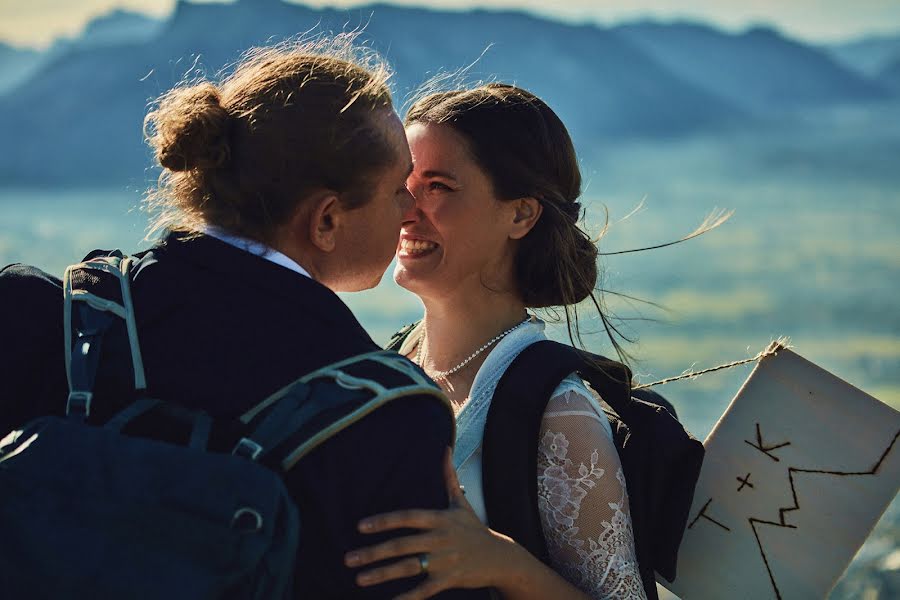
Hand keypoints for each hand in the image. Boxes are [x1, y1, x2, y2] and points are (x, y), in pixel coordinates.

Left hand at [345, 447, 521, 598]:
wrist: (500, 558)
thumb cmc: (474, 529)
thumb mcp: (461, 503)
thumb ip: (449, 477)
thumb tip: (444, 449)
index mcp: (440, 519)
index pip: (408, 517)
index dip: (384, 521)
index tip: (361, 526)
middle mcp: (440, 539)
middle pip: (402, 545)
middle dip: (373, 553)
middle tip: (348, 559)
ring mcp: (444, 561)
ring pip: (408, 568)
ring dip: (382, 574)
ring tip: (359, 579)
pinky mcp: (449, 580)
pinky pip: (423, 591)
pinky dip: (406, 598)